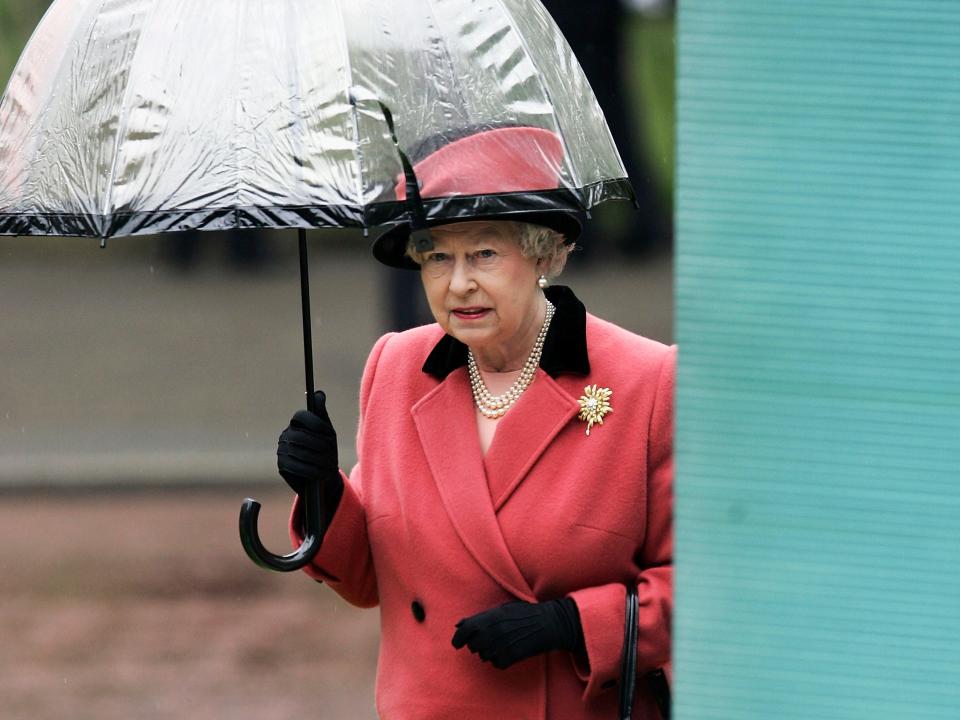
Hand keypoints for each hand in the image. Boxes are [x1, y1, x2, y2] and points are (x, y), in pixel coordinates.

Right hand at [277, 391, 340, 496]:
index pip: (300, 416)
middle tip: (331, 450)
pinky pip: (294, 466)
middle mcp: (286, 434)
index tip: (330, 433)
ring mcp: (282, 449)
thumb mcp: (328, 432)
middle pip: (300, 435)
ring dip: (317, 459)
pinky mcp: (282, 465)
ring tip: (329, 464)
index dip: (315, 423)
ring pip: (298, 452)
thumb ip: (322, 414)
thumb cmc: (326, 450)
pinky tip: (320, 474)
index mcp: (297, 423)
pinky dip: (309, 470)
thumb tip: (319, 393)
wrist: (323, 476)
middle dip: (318, 443)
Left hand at [451, 598, 583, 669]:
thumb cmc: (526, 614)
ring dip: (489, 653)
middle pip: (474, 646)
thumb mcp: (503, 609)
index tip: (456, 644)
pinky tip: (509, 653)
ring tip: (502, 645)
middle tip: (488, 641)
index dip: (458, 638)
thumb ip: (481, 617)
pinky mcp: (513, 656)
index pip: (465, 630)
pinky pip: (497, 664)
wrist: (550, 623)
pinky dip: (501, 661)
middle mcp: (495, 630)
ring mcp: (503, 643)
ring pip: (484, 656)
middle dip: (477, 645)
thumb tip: (459, 624)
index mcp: (492, 616)